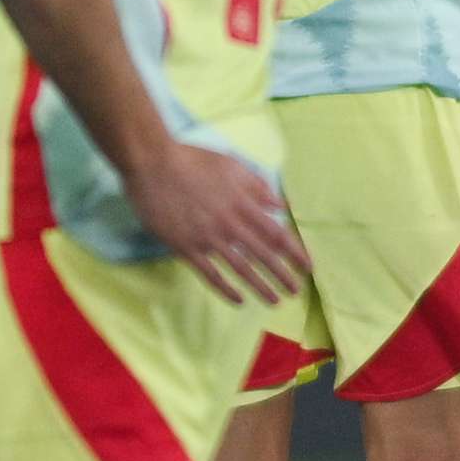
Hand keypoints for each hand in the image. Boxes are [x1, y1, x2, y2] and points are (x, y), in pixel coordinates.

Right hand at [128, 143, 309, 305]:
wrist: (152, 162)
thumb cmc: (192, 159)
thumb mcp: (232, 165)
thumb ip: (258, 187)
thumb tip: (280, 207)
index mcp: (243, 204)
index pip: (277, 234)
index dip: (295, 253)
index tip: (307, 267)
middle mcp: (230, 224)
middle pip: (264, 256)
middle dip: (283, 275)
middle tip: (295, 291)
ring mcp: (207, 237)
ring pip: (241, 269)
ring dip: (260, 287)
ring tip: (274, 301)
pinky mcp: (185, 246)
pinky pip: (210, 274)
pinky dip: (225, 289)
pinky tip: (238, 299)